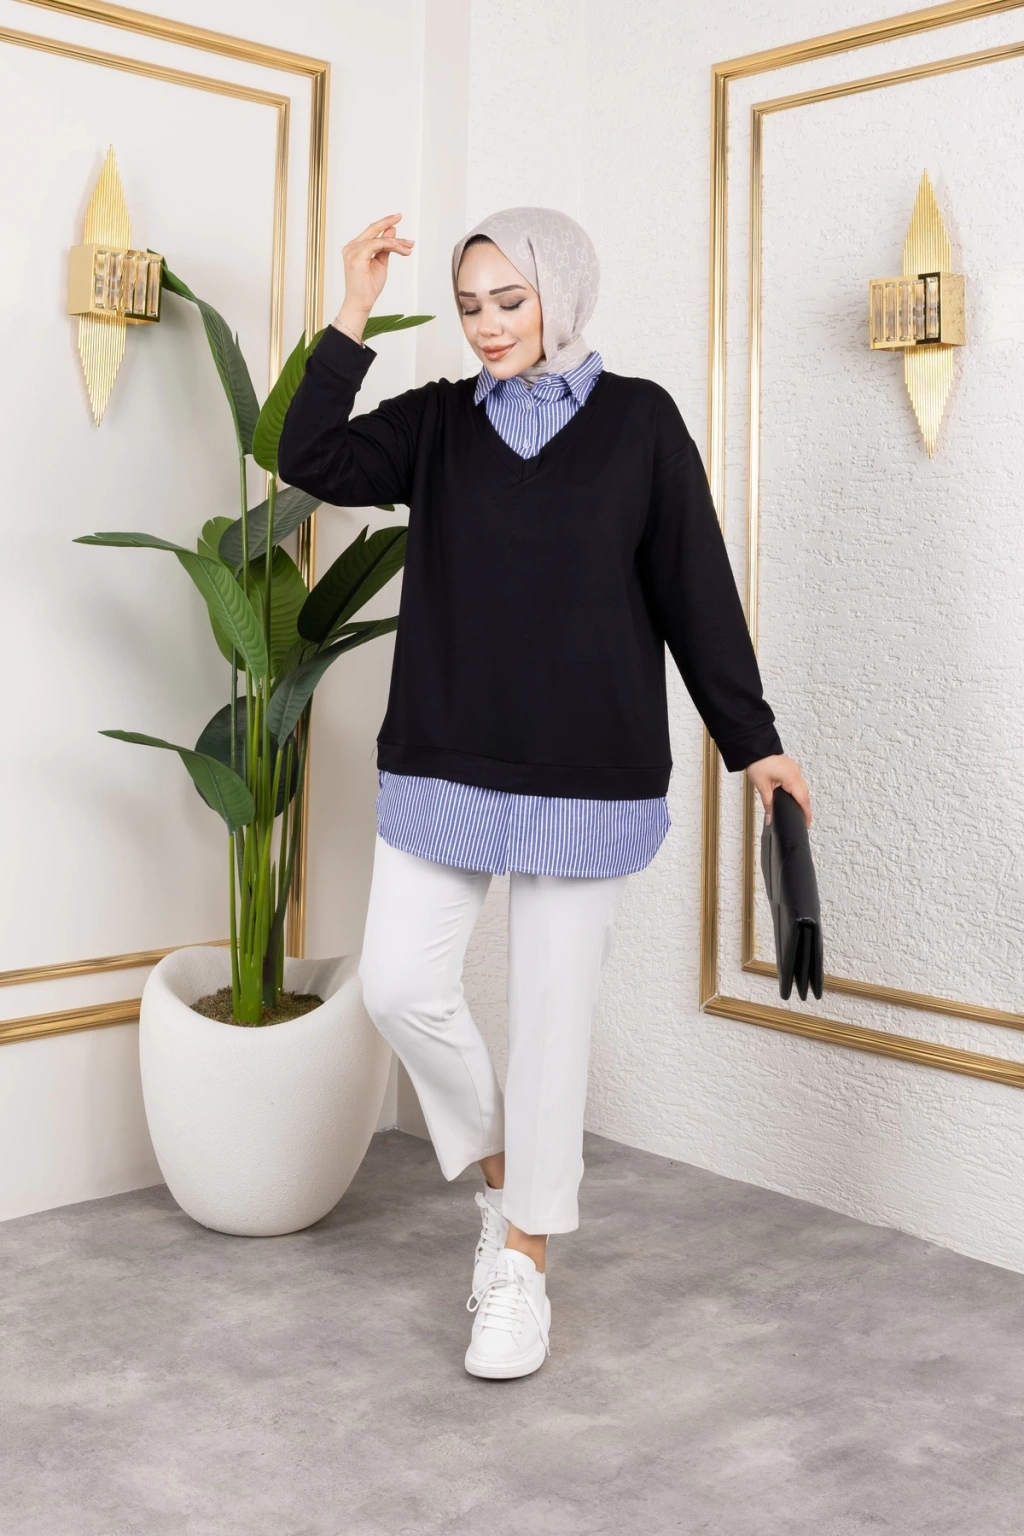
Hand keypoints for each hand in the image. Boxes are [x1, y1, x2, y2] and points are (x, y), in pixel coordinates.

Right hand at [335, 212, 414, 331]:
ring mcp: (352, 251)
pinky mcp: (357, 258)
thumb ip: (386, 247)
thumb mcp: (380, 262)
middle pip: (372, 229)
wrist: (361, 303)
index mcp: (355, 248)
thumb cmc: (369, 287)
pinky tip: (401, 249)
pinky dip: (391, 245)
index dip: (384, 224)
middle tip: (400, 216)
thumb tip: (392, 231)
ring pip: (378, 239)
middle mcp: (351, 247)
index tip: (397, 219)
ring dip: (396, 242)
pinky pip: (376, 245)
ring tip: (408, 247)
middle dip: (387, 221)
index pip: (371, 232)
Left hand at [745, 753, 811, 827]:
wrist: (755, 748)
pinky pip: (798, 781)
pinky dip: (798, 790)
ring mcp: (795, 769)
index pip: (803, 800)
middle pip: (805, 794)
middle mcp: (796, 773)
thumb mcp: (763, 787)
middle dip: (805, 807)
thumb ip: (768, 805)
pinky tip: (794, 795)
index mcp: (792, 778)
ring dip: (802, 798)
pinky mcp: (791, 767)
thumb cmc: (758, 763)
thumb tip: (770, 818)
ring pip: (803, 787)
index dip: (806, 813)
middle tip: (804, 820)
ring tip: (800, 809)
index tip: (808, 823)